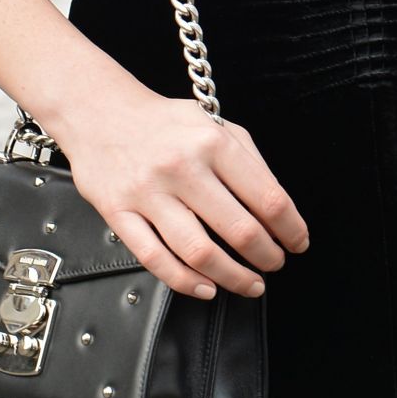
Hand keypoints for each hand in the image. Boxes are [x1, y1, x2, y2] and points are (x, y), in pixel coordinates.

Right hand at [53, 73, 309, 300]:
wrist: (99, 110)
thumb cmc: (164, 121)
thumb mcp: (213, 123)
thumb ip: (247, 159)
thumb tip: (278, 207)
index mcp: (212, 141)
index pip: (267, 196)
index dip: (291, 228)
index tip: (298, 242)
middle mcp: (182, 167)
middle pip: (239, 229)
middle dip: (267, 256)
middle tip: (275, 264)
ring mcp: (148, 193)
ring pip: (199, 252)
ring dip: (233, 277)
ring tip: (250, 283)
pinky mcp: (119, 213)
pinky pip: (156, 259)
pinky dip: (186, 281)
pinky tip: (207, 287)